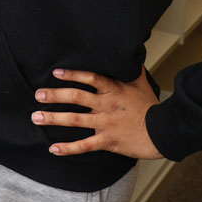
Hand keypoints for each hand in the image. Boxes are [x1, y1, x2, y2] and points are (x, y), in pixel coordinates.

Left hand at [31, 67, 162, 159]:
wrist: (165, 131)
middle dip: (54, 96)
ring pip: (75, 120)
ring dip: (53, 119)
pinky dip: (68, 148)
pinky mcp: (108, 141)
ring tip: (37, 117)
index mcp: (113, 90)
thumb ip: (130, 68)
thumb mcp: (141, 83)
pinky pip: (84, 145)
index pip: (89, 78)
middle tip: (38, 95)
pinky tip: (53, 148)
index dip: (72, 75)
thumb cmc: (151, 107)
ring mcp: (105, 123)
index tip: (55, 73)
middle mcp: (106, 105)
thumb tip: (129, 52)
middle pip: (76, 97)